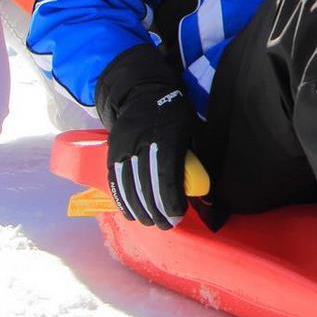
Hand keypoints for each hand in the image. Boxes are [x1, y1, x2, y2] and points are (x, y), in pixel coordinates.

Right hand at [103, 84, 196, 228]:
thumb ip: (196, 159)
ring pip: (128, 185)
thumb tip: (205, 193)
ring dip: (139, 209)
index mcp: (166, 136)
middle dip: (157, 209)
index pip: (166, 175)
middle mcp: (142, 142)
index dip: (171, 199)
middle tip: (167, 224)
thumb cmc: (174, 114)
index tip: (178, 214)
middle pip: (146, 184)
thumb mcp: (192, 129)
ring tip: (150, 222)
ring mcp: (123, 146)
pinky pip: (114, 179)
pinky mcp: (111, 151)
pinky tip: (130, 213)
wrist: (142, 92)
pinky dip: (122, 199)